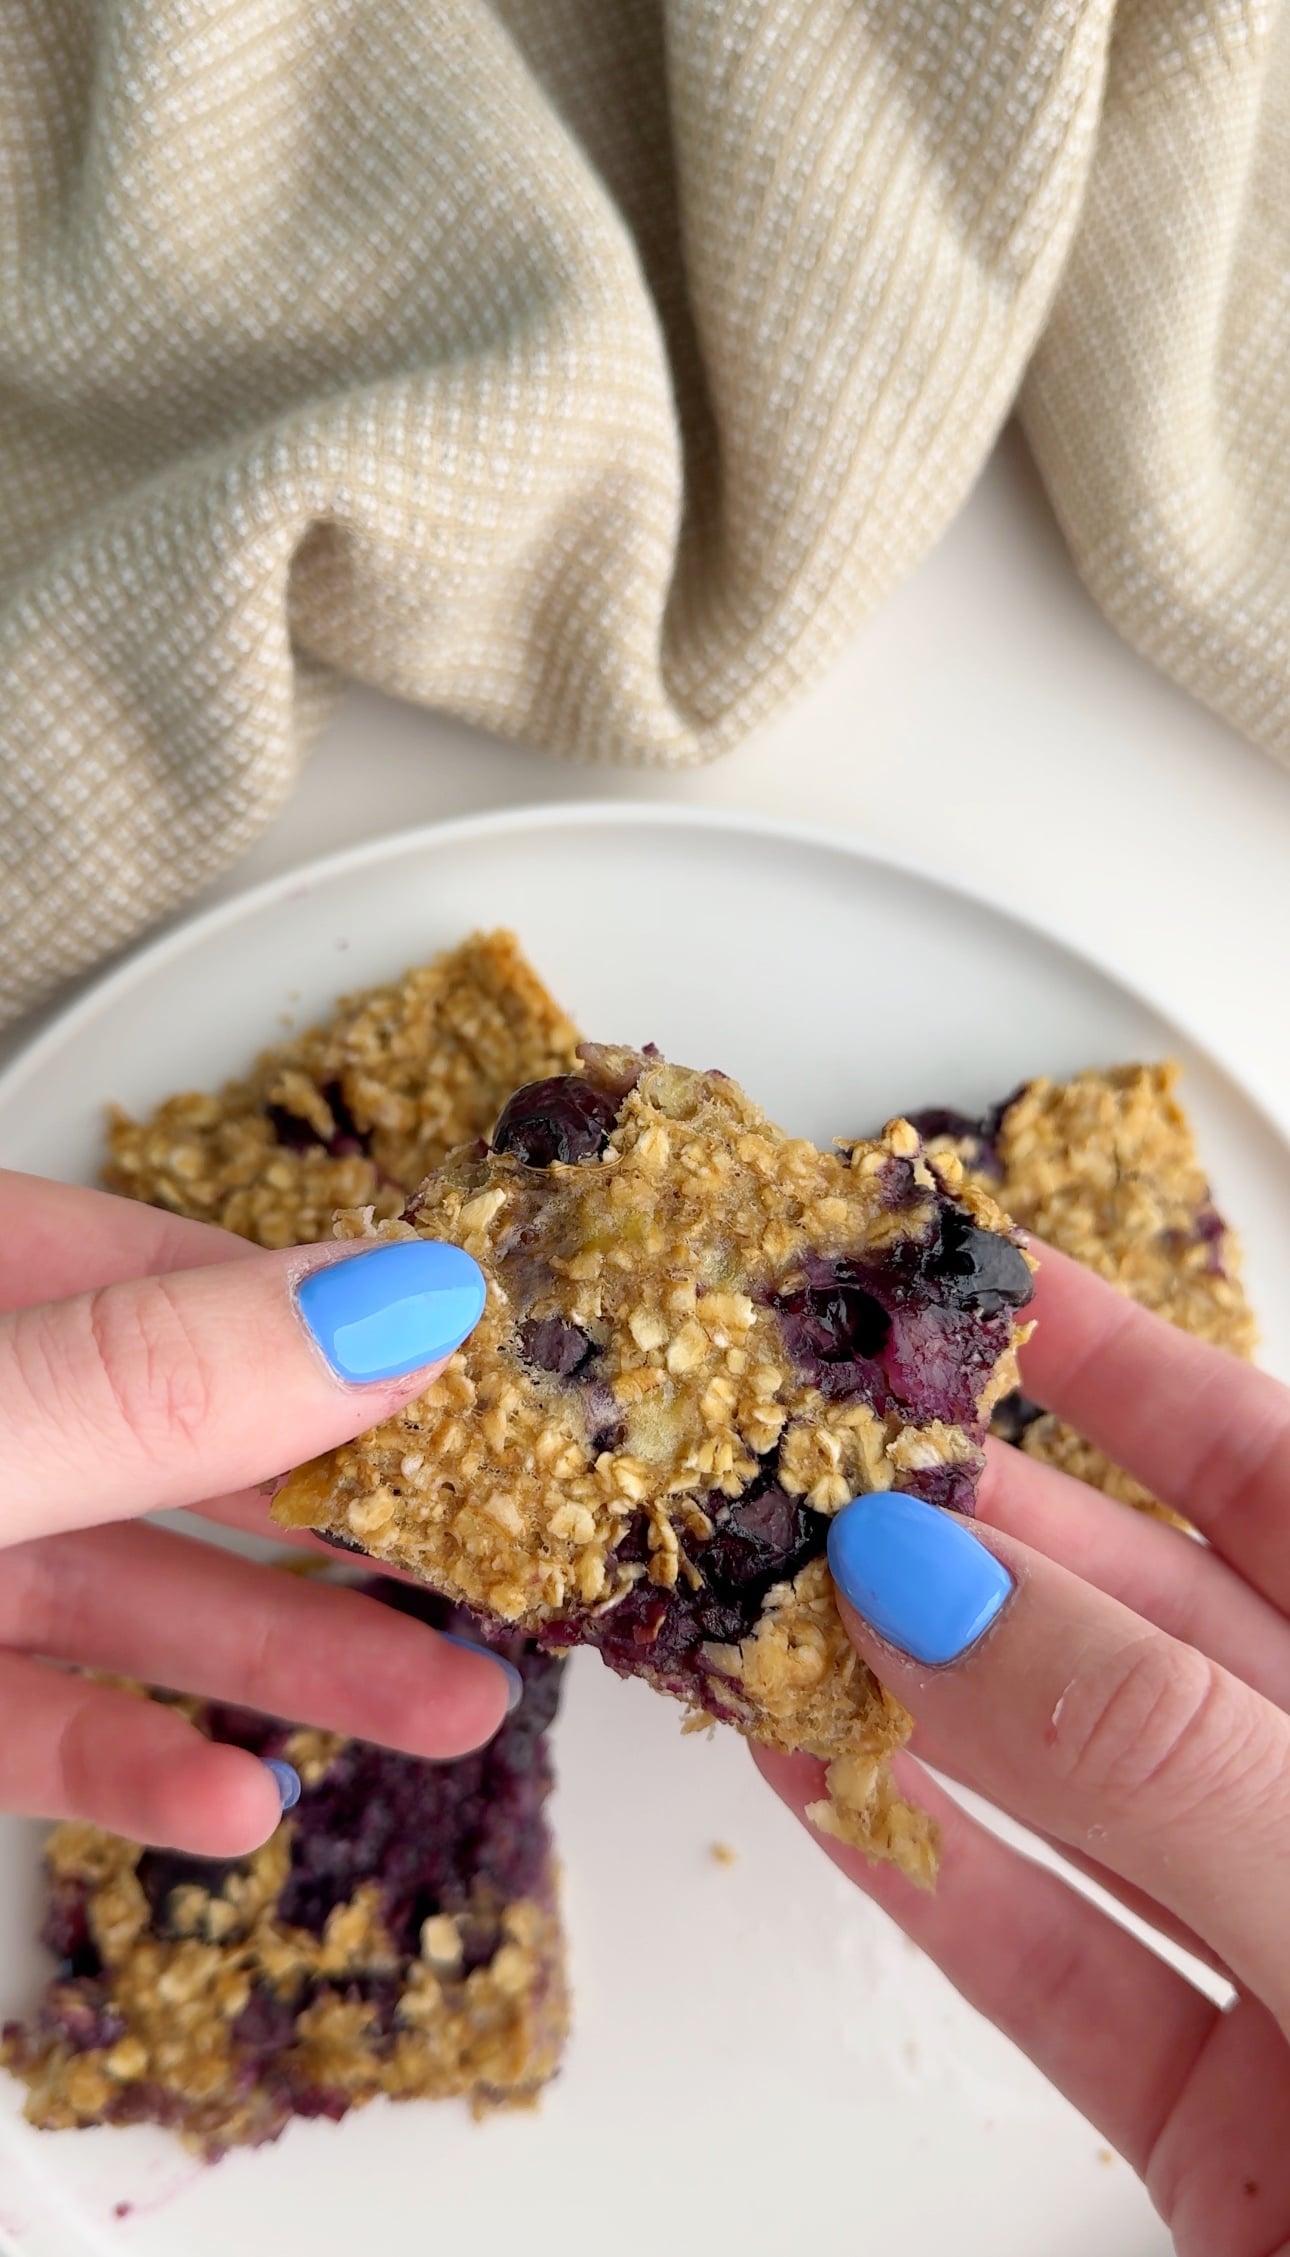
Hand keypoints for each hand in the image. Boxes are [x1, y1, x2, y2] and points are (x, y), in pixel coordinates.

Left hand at [0, 1171, 508, 1856]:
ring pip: (127, 1598)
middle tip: (512, 1557)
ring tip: (452, 1709)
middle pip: (185, 1444)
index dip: (338, 1320)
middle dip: (356, 1511)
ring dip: (287, 1665)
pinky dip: (134, 1770)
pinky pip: (30, 1726)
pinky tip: (238, 1811)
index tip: (490, 1384)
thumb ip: (141, 1384)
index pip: (173, 1269)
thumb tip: (396, 1304)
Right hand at [757, 1244, 1289, 2256]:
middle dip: (987, 1534)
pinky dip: (928, 1876)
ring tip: (769, 1596)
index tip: (989, 1290)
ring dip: (920, 1697)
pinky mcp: (1233, 2133)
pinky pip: (1057, 1966)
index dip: (1146, 1373)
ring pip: (1088, 1794)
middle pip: (1170, 1628)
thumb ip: (1165, 1756)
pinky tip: (811, 1773)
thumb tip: (937, 1579)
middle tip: (819, 1456)